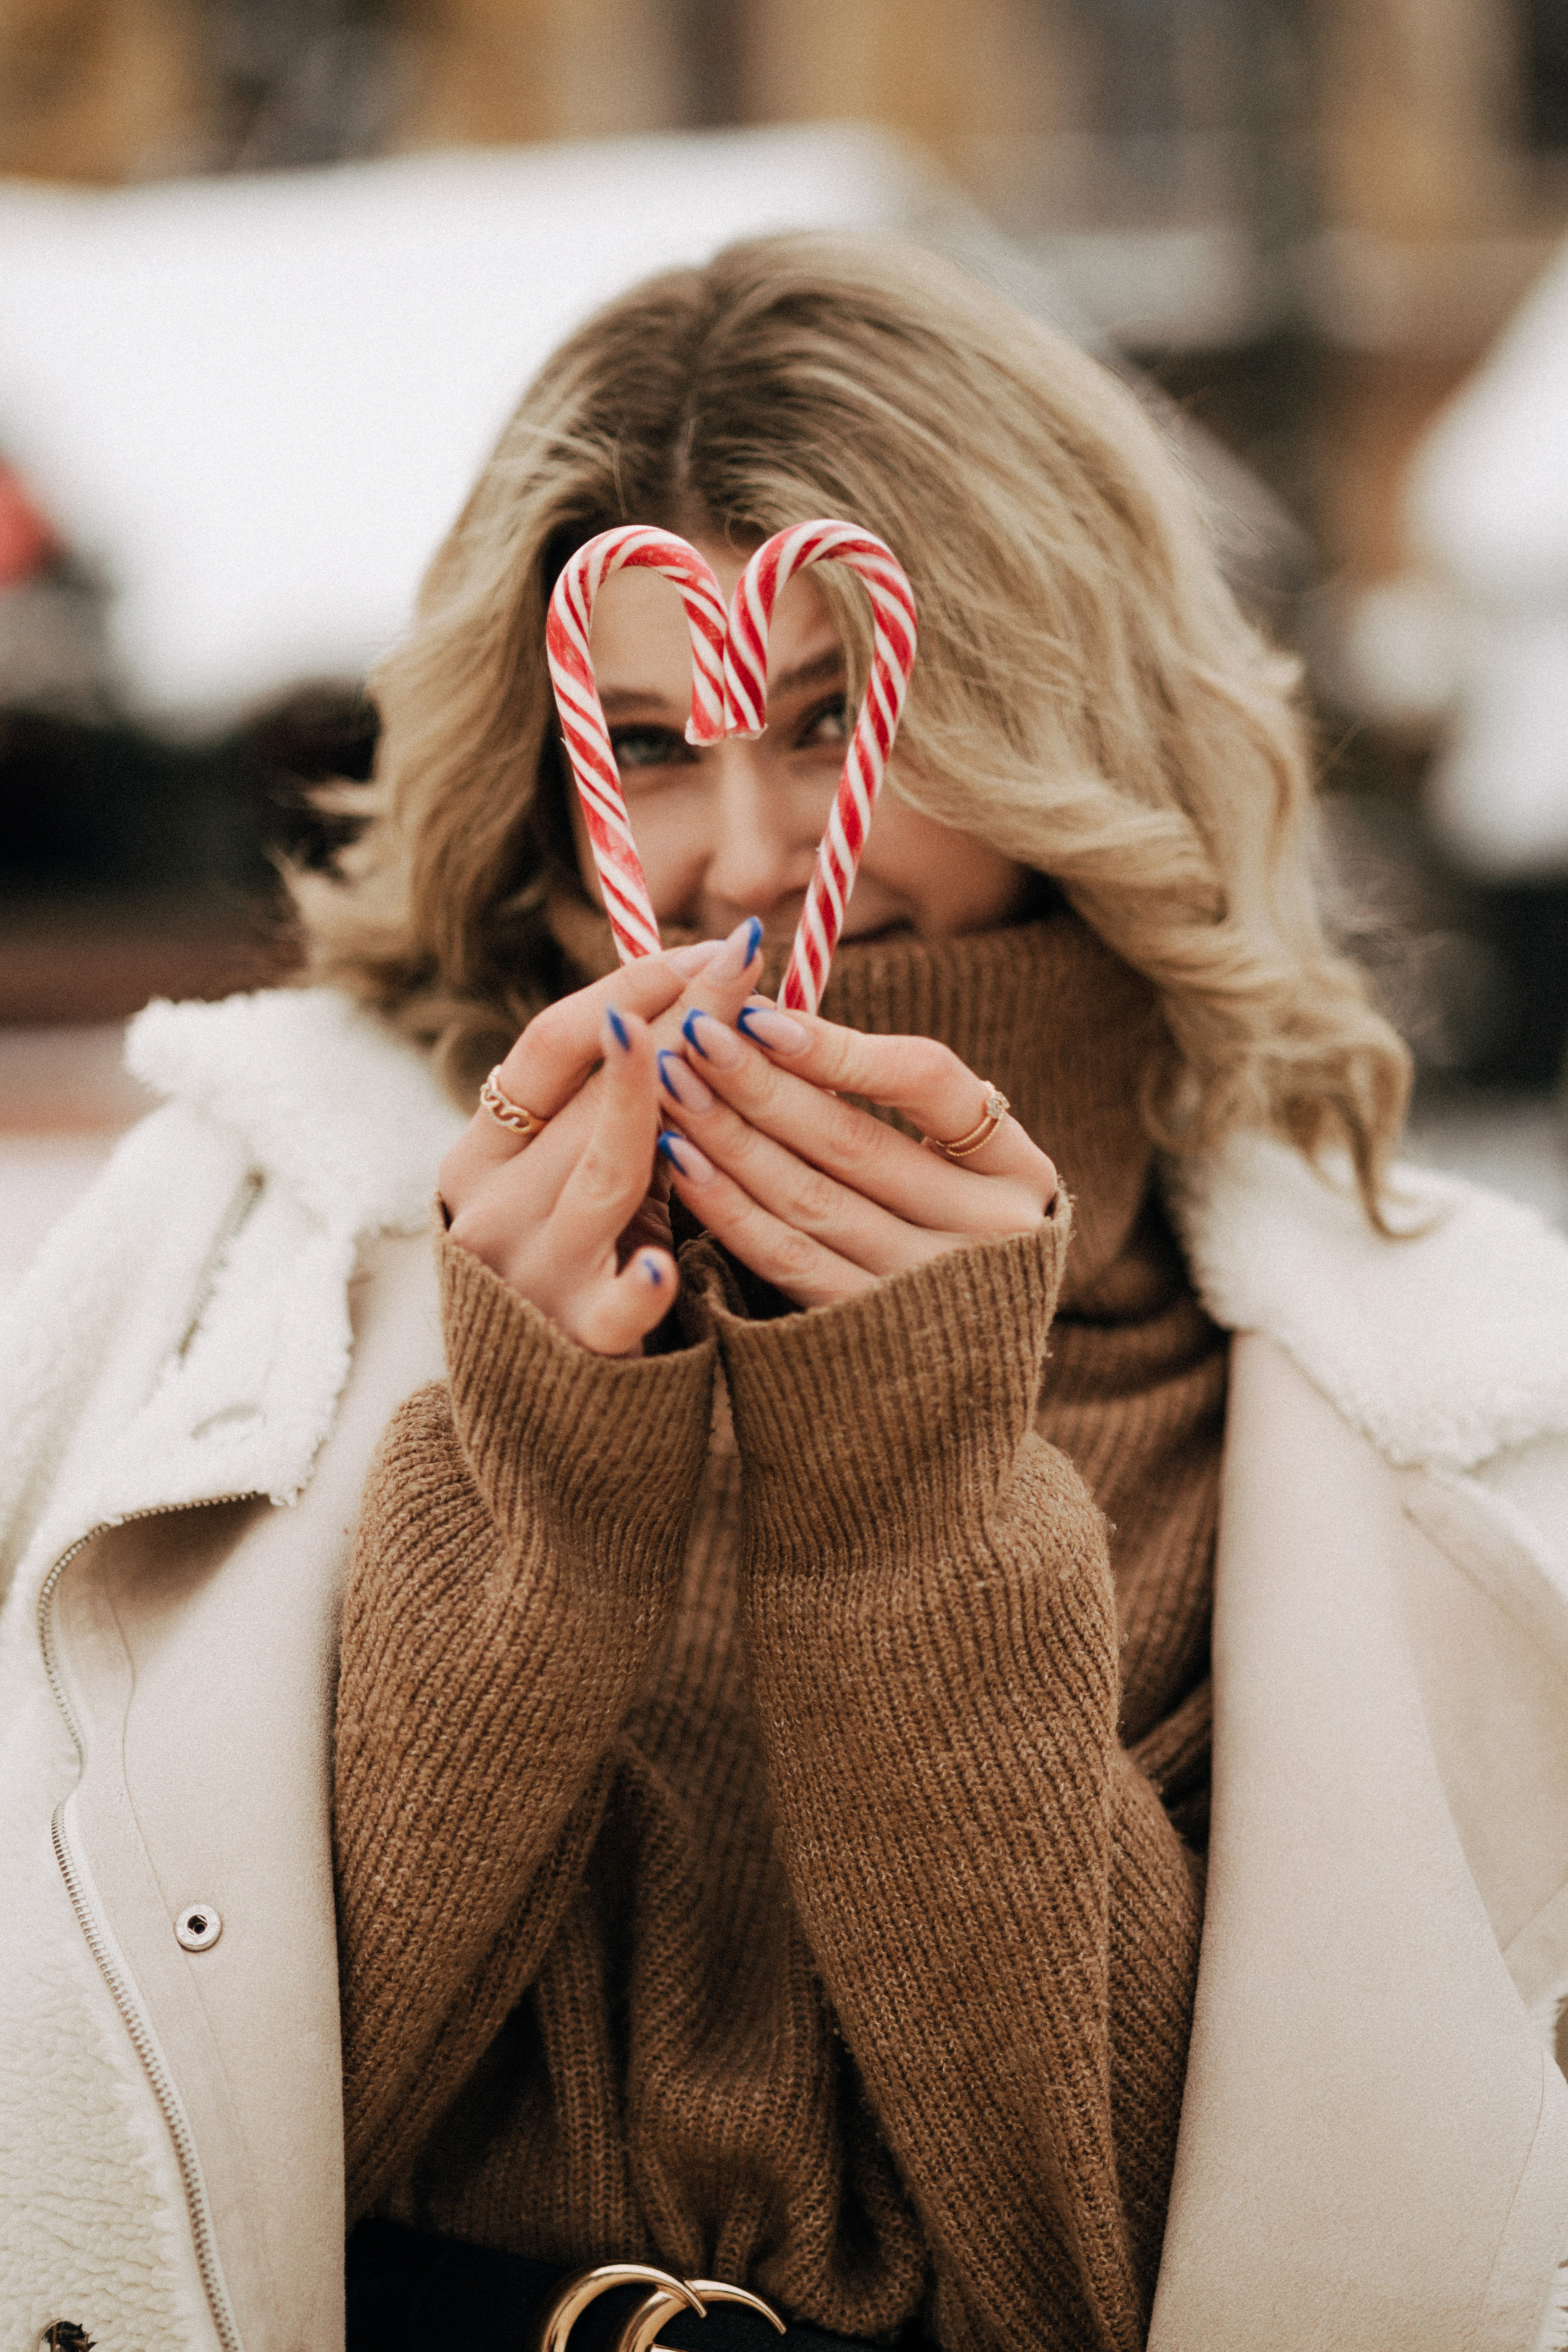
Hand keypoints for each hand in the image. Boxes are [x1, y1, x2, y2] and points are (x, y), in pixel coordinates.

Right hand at [438, 919, 766, 1352]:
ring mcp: (530, 1275)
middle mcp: (491, 1206)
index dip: (629, 986)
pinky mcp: (575, 1345)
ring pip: (603, 1177)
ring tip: (706, 1051)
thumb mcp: (578, 1182)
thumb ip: (613, 1110)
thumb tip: (702, 1002)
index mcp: (481, 1156)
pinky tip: (663, 1262)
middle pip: (587, 1095)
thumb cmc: (580, 1269)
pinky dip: (638, 1283)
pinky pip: (612, 1308)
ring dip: (659, 1108)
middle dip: (676, 1021)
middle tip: (746, 960)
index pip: (549, 1046)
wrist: (543, 1419)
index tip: (709, 946)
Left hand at [653, 1000, 1057, 1310]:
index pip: (931, 1083)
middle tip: (693, 1034)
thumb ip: (891, 1102)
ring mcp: (930, 1293)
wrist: (964, 1385)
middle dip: (761, 1083)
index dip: (841, 1047)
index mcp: (1018, 1171)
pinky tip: (680, 1162)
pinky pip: (788, 1261)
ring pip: (811, 1200)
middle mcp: (989, 1233)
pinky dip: (728, 1208)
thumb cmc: (947, 1234)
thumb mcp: (956, 1167)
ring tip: (672, 1084)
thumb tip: (771, 1019)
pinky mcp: (868, 1337)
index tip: (761, 1015)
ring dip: (730, 1138)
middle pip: (856, 1144)